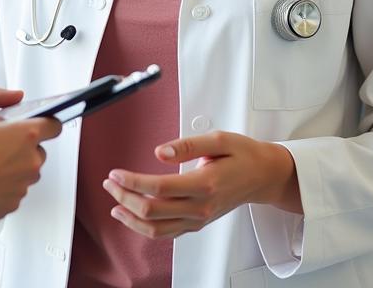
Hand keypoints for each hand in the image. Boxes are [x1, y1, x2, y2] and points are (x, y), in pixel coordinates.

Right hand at [0, 112, 61, 217]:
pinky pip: (14, 190)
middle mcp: (31, 161)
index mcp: (26, 135)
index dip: (47, 122)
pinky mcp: (13, 203)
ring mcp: (24, 184)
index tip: (42, 123)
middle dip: (24, 147)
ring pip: (26, 172)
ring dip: (14, 168)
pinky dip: (5, 186)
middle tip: (1, 145)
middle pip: (38, 151)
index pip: (53, 125)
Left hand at [102, 130, 301, 239]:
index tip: (116, 172)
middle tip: (110, 181)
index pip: (159, 188)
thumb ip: (187, 145)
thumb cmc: (243, 155)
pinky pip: (166, 233)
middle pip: (152, 211)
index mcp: (204, 184)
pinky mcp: (197, 223)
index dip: (133, 181)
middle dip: (125, 197)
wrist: (263, 176)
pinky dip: (144, 227)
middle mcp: (200, 208)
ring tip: (114, 200)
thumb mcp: (218, 139)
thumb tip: (159, 151)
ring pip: (156, 229)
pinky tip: (131, 215)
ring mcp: (198, 219)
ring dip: (130, 216)